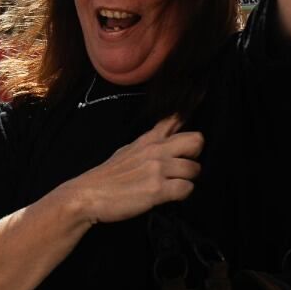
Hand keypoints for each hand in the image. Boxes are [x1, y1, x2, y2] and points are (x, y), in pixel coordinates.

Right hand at [59, 116, 203, 224]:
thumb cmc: (108, 176)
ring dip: (187, 180)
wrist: (89, 195)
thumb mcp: (129, 150)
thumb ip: (150, 142)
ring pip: (194, 169)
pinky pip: (187, 189)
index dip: (191, 106)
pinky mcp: (157, 189)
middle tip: (183, 167)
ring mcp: (157, 168)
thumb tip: (167, 138)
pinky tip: (169, 197)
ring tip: (172, 185)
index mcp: (149, 139)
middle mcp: (156, 150)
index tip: (201, 92)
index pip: (174, 118)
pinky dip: (181, 195)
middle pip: (196, 140)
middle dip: (194, 156)